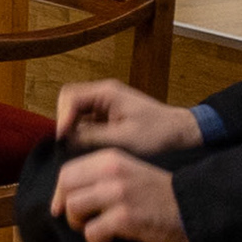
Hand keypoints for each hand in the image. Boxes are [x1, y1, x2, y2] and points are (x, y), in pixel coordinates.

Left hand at [51, 147, 189, 241]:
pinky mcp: (125, 217)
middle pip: (66, 188)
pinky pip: (92, 232)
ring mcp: (118, 194)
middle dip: (68, 207)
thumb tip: (66, 196)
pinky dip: (96, 241)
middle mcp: (111, 173)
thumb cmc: (157, 193)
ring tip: (97, 229)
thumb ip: (101, 176)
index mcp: (110, 159)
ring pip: (74, 208)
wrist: (193, 204)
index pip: (67, 172)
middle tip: (82, 220)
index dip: (61, 192)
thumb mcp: (128, 171)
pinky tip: (107, 241)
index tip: (64, 207)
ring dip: (81, 225)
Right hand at [57, 79, 202, 152]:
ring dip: (72, 128)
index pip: (70, 96)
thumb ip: (91, 137)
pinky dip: (81, 133)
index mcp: (107, 92)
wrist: (180, 133)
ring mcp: (105, 103)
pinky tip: (86, 148)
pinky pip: (85, 120)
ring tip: (75, 148)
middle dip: (64, 121)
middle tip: (66, 144)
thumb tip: (66, 140)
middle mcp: (103, 94)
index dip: (62, 117)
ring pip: (75, 111)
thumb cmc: (158, 134)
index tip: (62, 138)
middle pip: (69, 101)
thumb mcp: (123, 139)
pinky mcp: (108, 115)